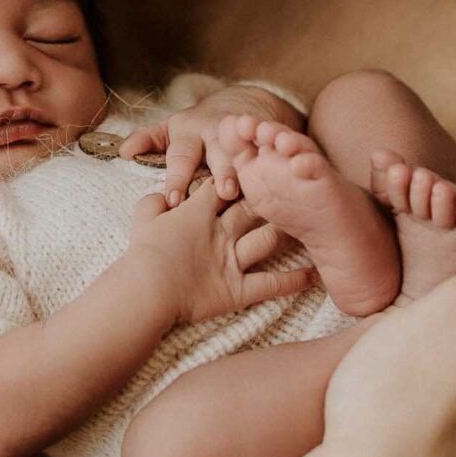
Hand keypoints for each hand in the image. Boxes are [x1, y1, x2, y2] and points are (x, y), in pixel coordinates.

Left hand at [115, 84, 306, 205]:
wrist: (244, 104)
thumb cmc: (199, 130)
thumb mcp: (172, 131)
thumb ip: (148, 140)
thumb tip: (122, 152)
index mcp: (190, 133)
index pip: (181, 156)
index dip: (178, 177)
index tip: (173, 199)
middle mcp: (220, 132)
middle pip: (220, 153)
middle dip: (223, 171)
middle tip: (226, 192)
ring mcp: (249, 134)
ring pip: (251, 151)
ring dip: (256, 167)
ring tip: (262, 188)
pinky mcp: (273, 137)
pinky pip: (281, 147)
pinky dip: (288, 158)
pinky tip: (294, 174)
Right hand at [127, 180, 315, 325]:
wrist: (147, 289)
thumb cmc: (142, 254)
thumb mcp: (142, 220)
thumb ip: (153, 203)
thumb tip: (161, 195)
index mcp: (198, 212)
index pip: (221, 186)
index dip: (235, 176)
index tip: (250, 167)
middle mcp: (221, 232)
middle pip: (253, 206)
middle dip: (270, 196)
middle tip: (288, 188)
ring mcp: (233, 260)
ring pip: (268, 239)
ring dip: (287, 231)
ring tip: (308, 223)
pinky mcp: (239, 289)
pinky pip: (272, 283)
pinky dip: (294, 280)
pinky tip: (313, 274)